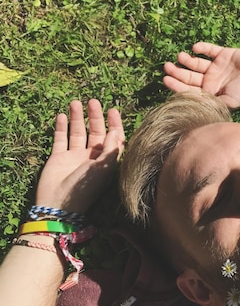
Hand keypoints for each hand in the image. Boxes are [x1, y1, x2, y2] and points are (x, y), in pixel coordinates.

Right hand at [35, 99, 124, 213]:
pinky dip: (61, 127)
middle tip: (93, 101)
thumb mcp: (101, 169)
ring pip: (77, 132)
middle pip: (95, 132)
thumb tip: (116, 131)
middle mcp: (91, 157)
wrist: (58, 204)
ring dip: (77, 118)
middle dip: (95, 117)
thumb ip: (110, 149)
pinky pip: (61, 139)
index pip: (113, 139)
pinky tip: (62, 115)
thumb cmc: (84, 189)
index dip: (114, 124)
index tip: (112, 110)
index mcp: (105, 161)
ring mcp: (74, 156)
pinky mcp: (58, 157)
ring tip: (75, 102)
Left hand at [162, 42, 239, 107]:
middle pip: (189, 76)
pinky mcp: (223, 54)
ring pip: (196, 63)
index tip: (165, 79)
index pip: (189, 89)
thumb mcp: (229, 102)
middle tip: (167, 67)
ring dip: (187, 60)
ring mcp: (216, 67)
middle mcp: (211, 80)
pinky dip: (202, 48)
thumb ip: (212, 103)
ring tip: (180, 56)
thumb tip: (191, 107)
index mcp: (210, 93)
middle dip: (177, 72)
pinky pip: (209, 50)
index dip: (176, 85)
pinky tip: (196, 48)